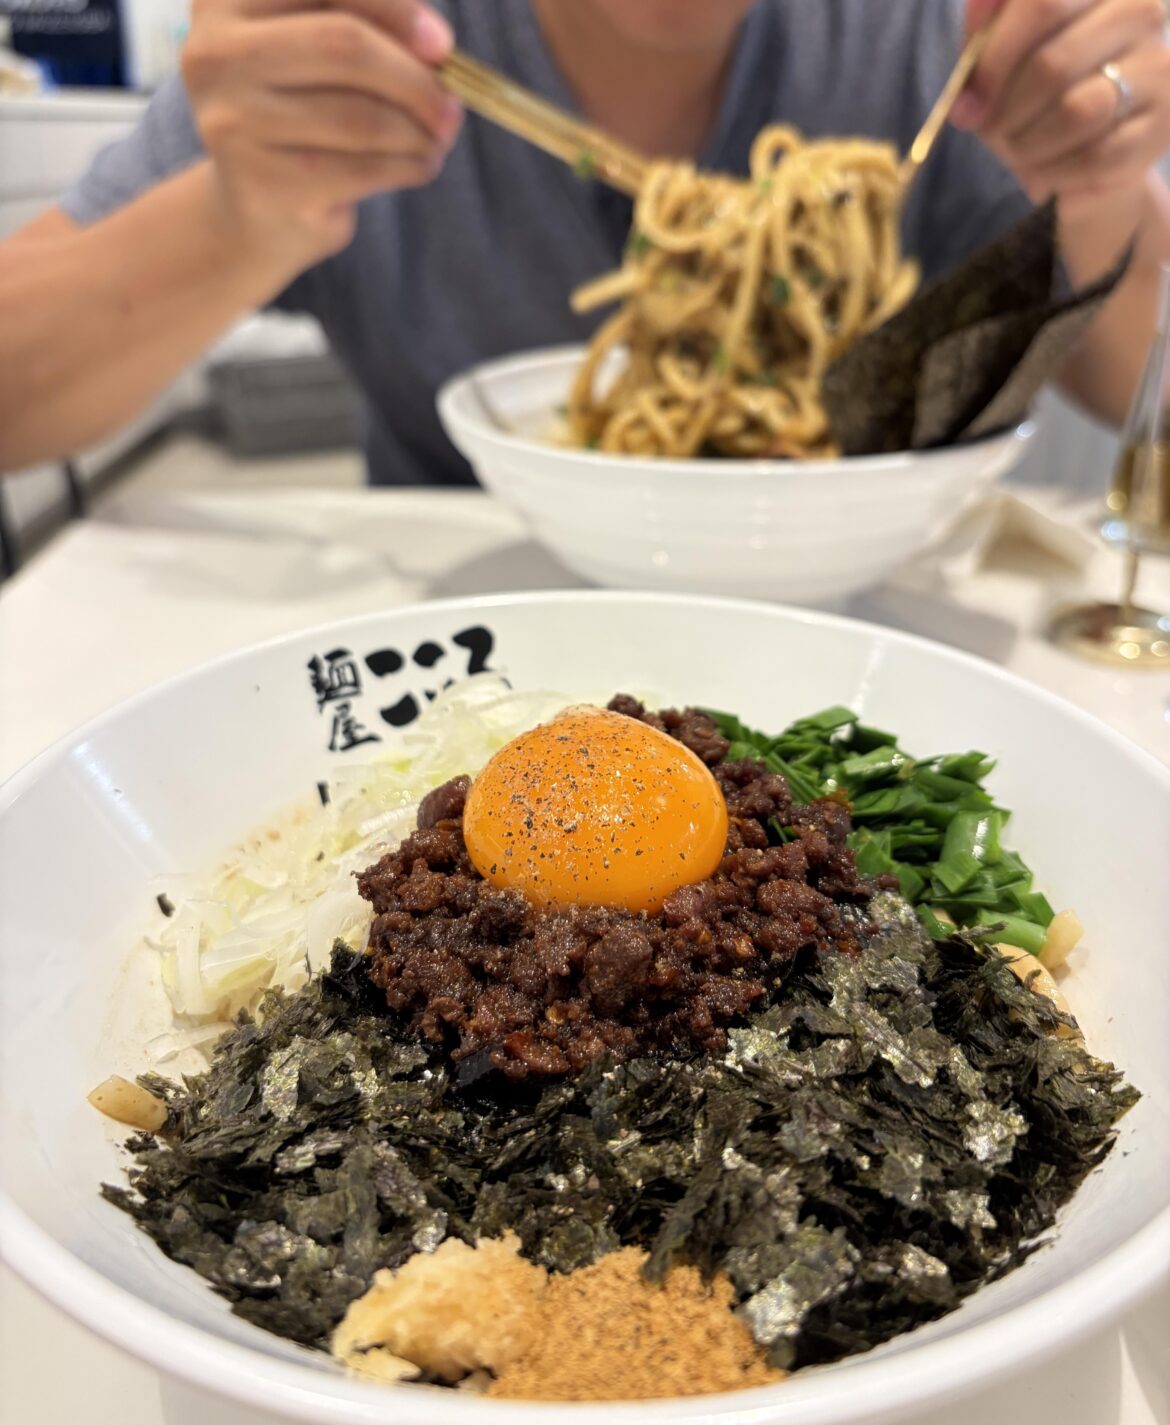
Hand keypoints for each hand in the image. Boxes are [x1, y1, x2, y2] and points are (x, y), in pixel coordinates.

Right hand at [182, 0, 462, 261]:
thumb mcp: (325, 55)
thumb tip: (438, 48)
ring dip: (418, 131)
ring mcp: (232, 121)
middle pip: (344, 45)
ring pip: (359, 116)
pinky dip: (408, 167)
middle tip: (452, 108)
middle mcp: (215, 53)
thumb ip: (369, 29)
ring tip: (438, 139)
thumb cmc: (303, 113)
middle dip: (414, 79)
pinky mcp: (262, 183)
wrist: (258, 208)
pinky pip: (361, 169)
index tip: (442, 46)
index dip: (394, 9)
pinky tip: (420, 166)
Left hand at [954, 0, 1169, 217]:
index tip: (966, 101)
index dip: (994, 58)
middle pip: (1054, 64)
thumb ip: (985, 29)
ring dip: (1029, 143)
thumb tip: (977, 13)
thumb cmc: (1035, 95)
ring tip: (1016, 149)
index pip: (1043, 6)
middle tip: (989, 130)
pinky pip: (1094, 156)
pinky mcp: (1162, 125)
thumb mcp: (1001, 57)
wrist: (1084, 154)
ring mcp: (1158, 67)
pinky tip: (1043, 170)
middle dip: (1006, 110)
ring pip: (1076, 112)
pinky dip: (1053, 171)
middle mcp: (1141, 11)